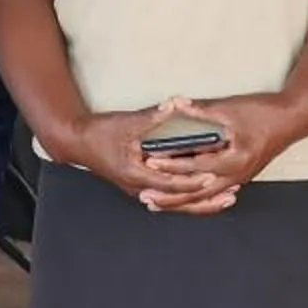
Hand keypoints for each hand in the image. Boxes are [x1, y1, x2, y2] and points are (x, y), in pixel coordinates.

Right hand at [52, 102, 223, 210]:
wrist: (77, 143)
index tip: (213, 177)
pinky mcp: (141, 186)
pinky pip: (169, 197)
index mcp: (136, 175)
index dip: (193, 181)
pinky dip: (188, 197)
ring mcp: (140, 190)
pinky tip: (204, 193)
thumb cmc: (99, 133)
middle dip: (206, 200)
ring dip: (200, 202)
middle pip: (178, 202)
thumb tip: (176, 103)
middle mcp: (140, 188)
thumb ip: (154, 115)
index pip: (171, 185)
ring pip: (175, 204)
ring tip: (224, 198)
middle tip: (231, 194)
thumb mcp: (127, 122)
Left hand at [148, 93, 307, 208]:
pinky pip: (215, 193)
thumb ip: (201, 110)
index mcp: (234, 159)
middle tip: (145, 196)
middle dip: (171, 197)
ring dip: (182, 201)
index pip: (194, 165)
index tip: (148, 160)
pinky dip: (198, 197)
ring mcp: (240, 178)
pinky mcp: (241, 176)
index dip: (170, 162)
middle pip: (197, 193)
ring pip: (205, 197)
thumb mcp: (231, 108)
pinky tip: (185, 199)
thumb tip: (175, 103)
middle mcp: (236, 175)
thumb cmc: (265, 112)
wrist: (294, 118)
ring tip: (159, 203)